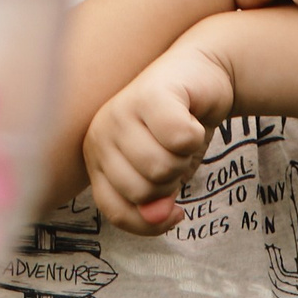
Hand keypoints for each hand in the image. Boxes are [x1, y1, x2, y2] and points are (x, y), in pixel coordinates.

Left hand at [83, 34, 236, 234]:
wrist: (202, 75)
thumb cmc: (178, 130)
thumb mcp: (164, 178)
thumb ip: (151, 206)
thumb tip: (157, 217)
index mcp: (96, 158)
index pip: (115, 210)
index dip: (149, 221)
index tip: (173, 210)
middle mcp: (100, 134)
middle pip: (141, 191)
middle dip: (171, 182)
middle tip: (176, 154)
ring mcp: (122, 111)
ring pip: (161, 167)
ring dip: (184, 158)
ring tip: (182, 136)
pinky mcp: (151, 93)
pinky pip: (180, 140)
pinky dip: (196, 135)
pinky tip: (192, 120)